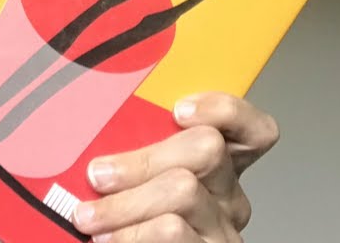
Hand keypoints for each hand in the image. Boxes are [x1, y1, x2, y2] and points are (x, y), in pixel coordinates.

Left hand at [71, 93, 278, 241]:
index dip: (223, 110)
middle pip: (207, 149)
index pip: (251, 128)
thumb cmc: (127, 218)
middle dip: (143, 159)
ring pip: (184, 191)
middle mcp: (227, 195)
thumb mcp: (132, 177)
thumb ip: (131, 148)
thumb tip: (92, 119)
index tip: (178, 110)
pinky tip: (107, 239)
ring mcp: (222, 229)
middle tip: (97, 175)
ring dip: (125, 204)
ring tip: (88, 217)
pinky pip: (173, 231)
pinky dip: (131, 234)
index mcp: (214, 165)